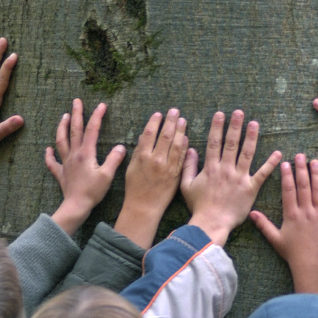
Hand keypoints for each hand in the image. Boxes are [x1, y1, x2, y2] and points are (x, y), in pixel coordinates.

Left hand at [46, 100, 126, 234]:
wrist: (76, 206)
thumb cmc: (93, 192)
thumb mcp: (107, 175)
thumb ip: (114, 159)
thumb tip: (121, 146)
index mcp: (86, 154)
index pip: (92, 130)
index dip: (96, 116)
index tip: (101, 105)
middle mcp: (74, 155)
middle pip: (74, 130)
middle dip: (76, 114)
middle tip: (76, 101)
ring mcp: (65, 163)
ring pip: (61, 141)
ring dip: (62, 127)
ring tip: (64, 116)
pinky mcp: (61, 174)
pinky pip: (52, 163)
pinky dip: (49, 155)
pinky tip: (47, 149)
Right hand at [114, 109, 189, 247]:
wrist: (144, 207)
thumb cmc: (135, 188)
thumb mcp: (131, 168)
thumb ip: (139, 151)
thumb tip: (144, 136)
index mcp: (142, 156)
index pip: (149, 134)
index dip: (155, 122)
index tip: (159, 114)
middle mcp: (155, 160)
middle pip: (165, 136)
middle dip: (170, 121)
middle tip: (175, 111)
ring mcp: (167, 167)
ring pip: (176, 145)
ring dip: (180, 131)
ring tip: (183, 120)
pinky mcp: (176, 174)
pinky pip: (182, 157)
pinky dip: (185, 146)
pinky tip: (186, 137)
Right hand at [181, 110, 281, 246]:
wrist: (211, 224)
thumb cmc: (198, 207)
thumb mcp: (186, 186)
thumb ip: (188, 166)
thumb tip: (190, 149)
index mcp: (211, 168)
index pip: (214, 142)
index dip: (217, 127)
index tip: (220, 114)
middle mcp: (226, 169)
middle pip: (231, 143)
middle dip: (235, 126)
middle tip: (239, 112)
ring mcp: (239, 178)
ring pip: (247, 153)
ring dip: (251, 137)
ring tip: (255, 123)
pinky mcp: (250, 189)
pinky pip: (262, 174)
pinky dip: (270, 163)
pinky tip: (278, 153)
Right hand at [250, 154, 317, 294]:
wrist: (311, 264)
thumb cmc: (292, 253)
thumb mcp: (275, 239)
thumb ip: (263, 225)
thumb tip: (251, 213)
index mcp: (291, 214)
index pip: (288, 190)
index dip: (287, 175)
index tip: (286, 163)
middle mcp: (306, 212)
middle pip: (304, 186)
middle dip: (302, 169)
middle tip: (301, 155)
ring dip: (317, 175)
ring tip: (315, 161)